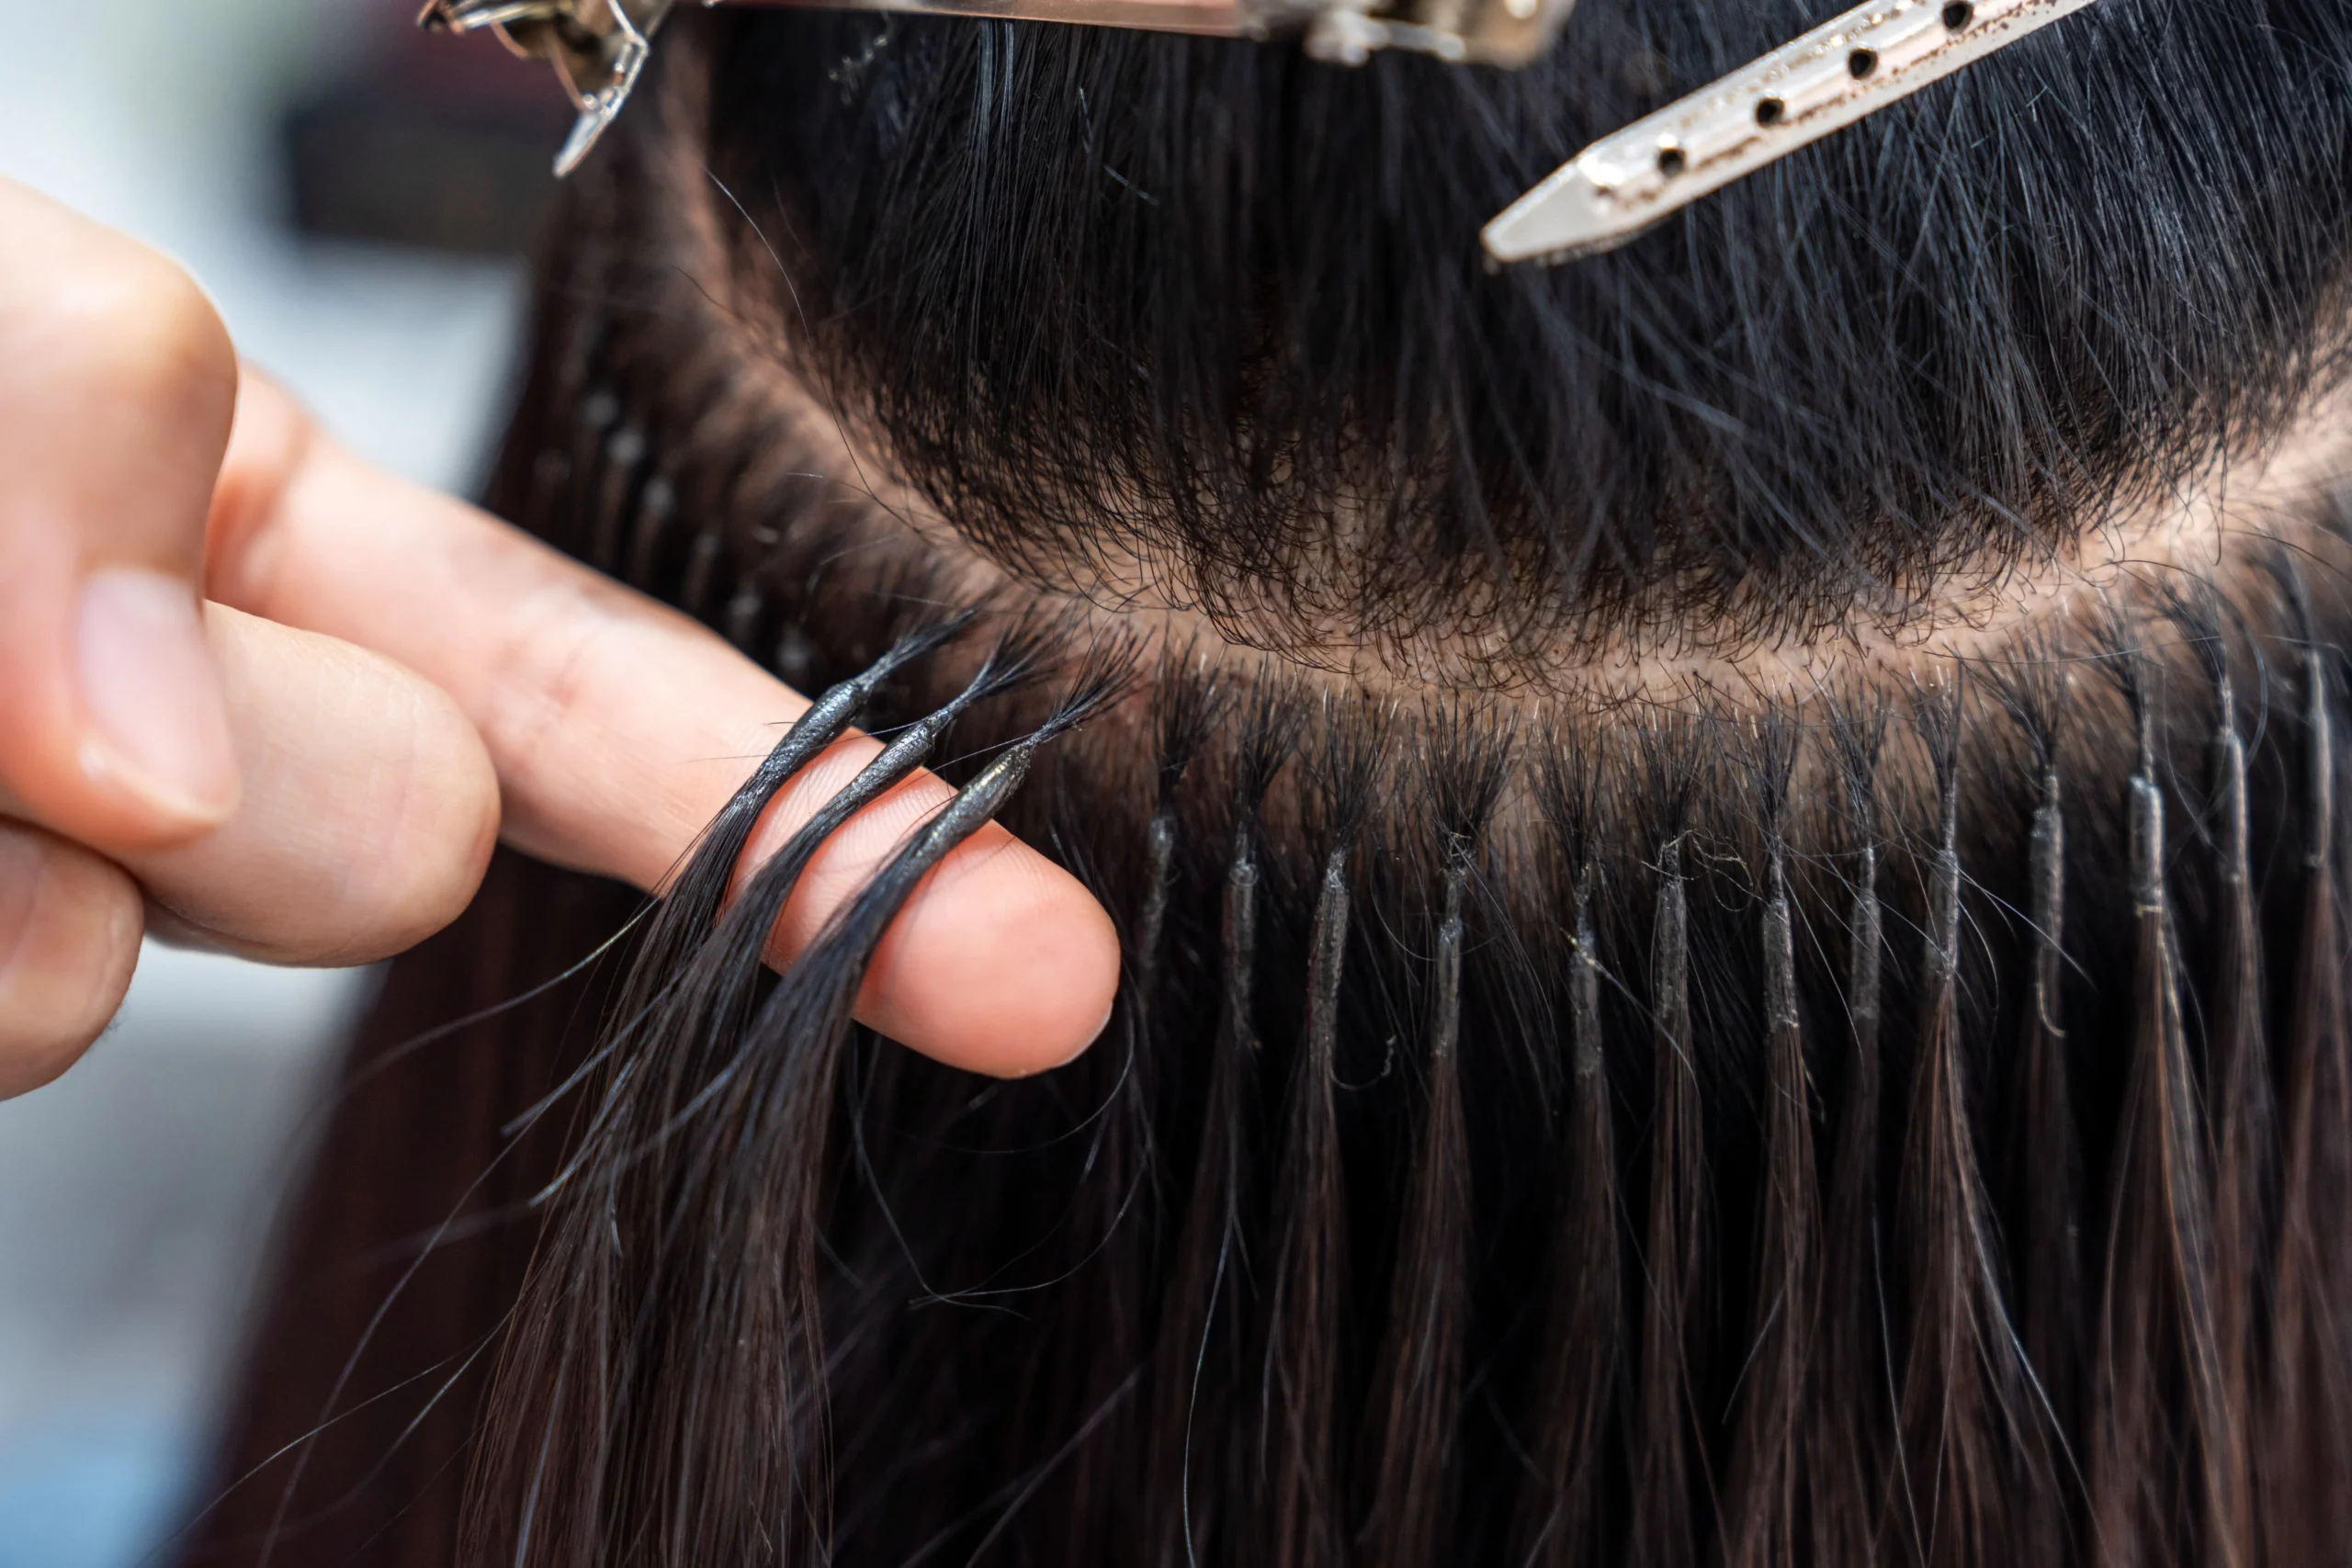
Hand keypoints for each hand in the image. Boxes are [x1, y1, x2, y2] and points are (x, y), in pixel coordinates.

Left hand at [0, 178, 1118, 1096]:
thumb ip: (71, 408)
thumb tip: (168, 768)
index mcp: (263, 521)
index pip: (601, 686)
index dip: (827, 818)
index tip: (1042, 976)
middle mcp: (199, 733)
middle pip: (396, 835)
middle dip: (251, 754)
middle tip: (38, 696)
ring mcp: (72, 911)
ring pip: (112, 981)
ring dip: (1, 871)